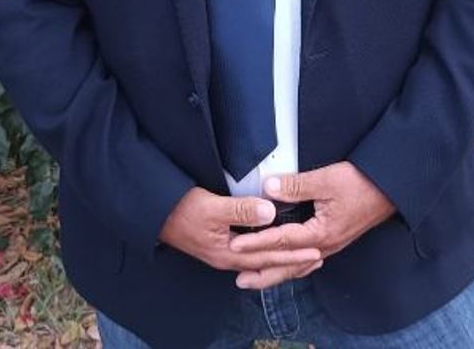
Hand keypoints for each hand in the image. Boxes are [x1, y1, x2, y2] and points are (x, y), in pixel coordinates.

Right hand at [158, 187, 322, 286]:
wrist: (155, 214)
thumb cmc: (181, 210)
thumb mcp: (212, 207)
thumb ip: (241, 210)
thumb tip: (270, 212)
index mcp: (229, 254)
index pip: (268, 257)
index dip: (292, 254)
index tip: (315, 251)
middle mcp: (228, 259)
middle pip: (267, 265)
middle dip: (293, 262)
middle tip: (317, 258)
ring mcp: (224, 253)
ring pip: (260, 261)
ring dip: (282, 259)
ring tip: (302, 258)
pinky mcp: (220, 245)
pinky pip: (251, 254)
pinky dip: (267, 253)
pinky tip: (272, 250)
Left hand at [226, 162, 395, 289]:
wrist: (391, 188)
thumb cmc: (361, 183)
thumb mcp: (326, 180)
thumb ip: (296, 185)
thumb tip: (268, 188)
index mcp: (321, 233)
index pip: (281, 241)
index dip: (256, 243)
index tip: (235, 246)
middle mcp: (325, 246)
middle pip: (288, 265)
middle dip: (263, 273)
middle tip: (239, 279)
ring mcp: (331, 245)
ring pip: (298, 265)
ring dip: (276, 272)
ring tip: (256, 278)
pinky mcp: (334, 240)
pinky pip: (308, 260)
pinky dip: (294, 266)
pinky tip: (287, 266)